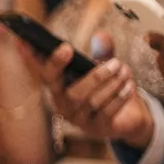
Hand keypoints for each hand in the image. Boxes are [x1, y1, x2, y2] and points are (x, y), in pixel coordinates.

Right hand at [37, 35, 155, 146]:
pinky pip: (106, 113)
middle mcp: (63, 105)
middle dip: (95, 77)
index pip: (45, 74)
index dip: (35, 60)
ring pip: (91, 102)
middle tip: (114, 62)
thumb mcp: (104, 67)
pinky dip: (119, 98)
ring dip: (110, 85)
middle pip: (72, 93)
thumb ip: (102, 52)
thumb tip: (102, 35)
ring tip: (124, 70)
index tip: (53, 45)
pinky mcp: (96, 129)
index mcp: (58, 88)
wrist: (127, 117)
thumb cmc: (107, 88)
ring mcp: (79, 120)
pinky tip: (128, 86)